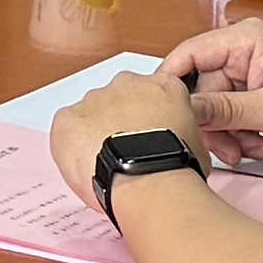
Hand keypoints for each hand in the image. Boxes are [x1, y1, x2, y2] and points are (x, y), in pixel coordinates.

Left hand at [50, 64, 199, 200]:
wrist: (148, 178)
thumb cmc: (174, 166)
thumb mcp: (196, 143)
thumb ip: (181, 133)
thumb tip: (177, 149)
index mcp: (164, 86)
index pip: (152, 94)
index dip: (148, 119)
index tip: (147, 137)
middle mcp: (128, 84)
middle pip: (118, 100)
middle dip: (119, 123)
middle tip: (125, 153)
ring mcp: (95, 99)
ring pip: (90, 114)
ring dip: (95, 134)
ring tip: (106, 164)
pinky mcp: (68, 118)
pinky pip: (65, 130)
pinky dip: (71, 147)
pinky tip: (85, 166)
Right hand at [159, 12, 262, 154]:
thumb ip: (224, 109)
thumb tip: (186, 110)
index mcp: (245, 40)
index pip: (188, 55)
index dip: (171, 84)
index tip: (165, 114)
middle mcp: (243, 50)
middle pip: (202, 89)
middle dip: (216, 124)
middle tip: (231, 148)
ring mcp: (249, 69)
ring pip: (216, 106)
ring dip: (232, 134)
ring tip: (253, 148)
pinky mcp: (255, 87)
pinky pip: (232, 112)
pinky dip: (242, 133)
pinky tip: (260, 144)